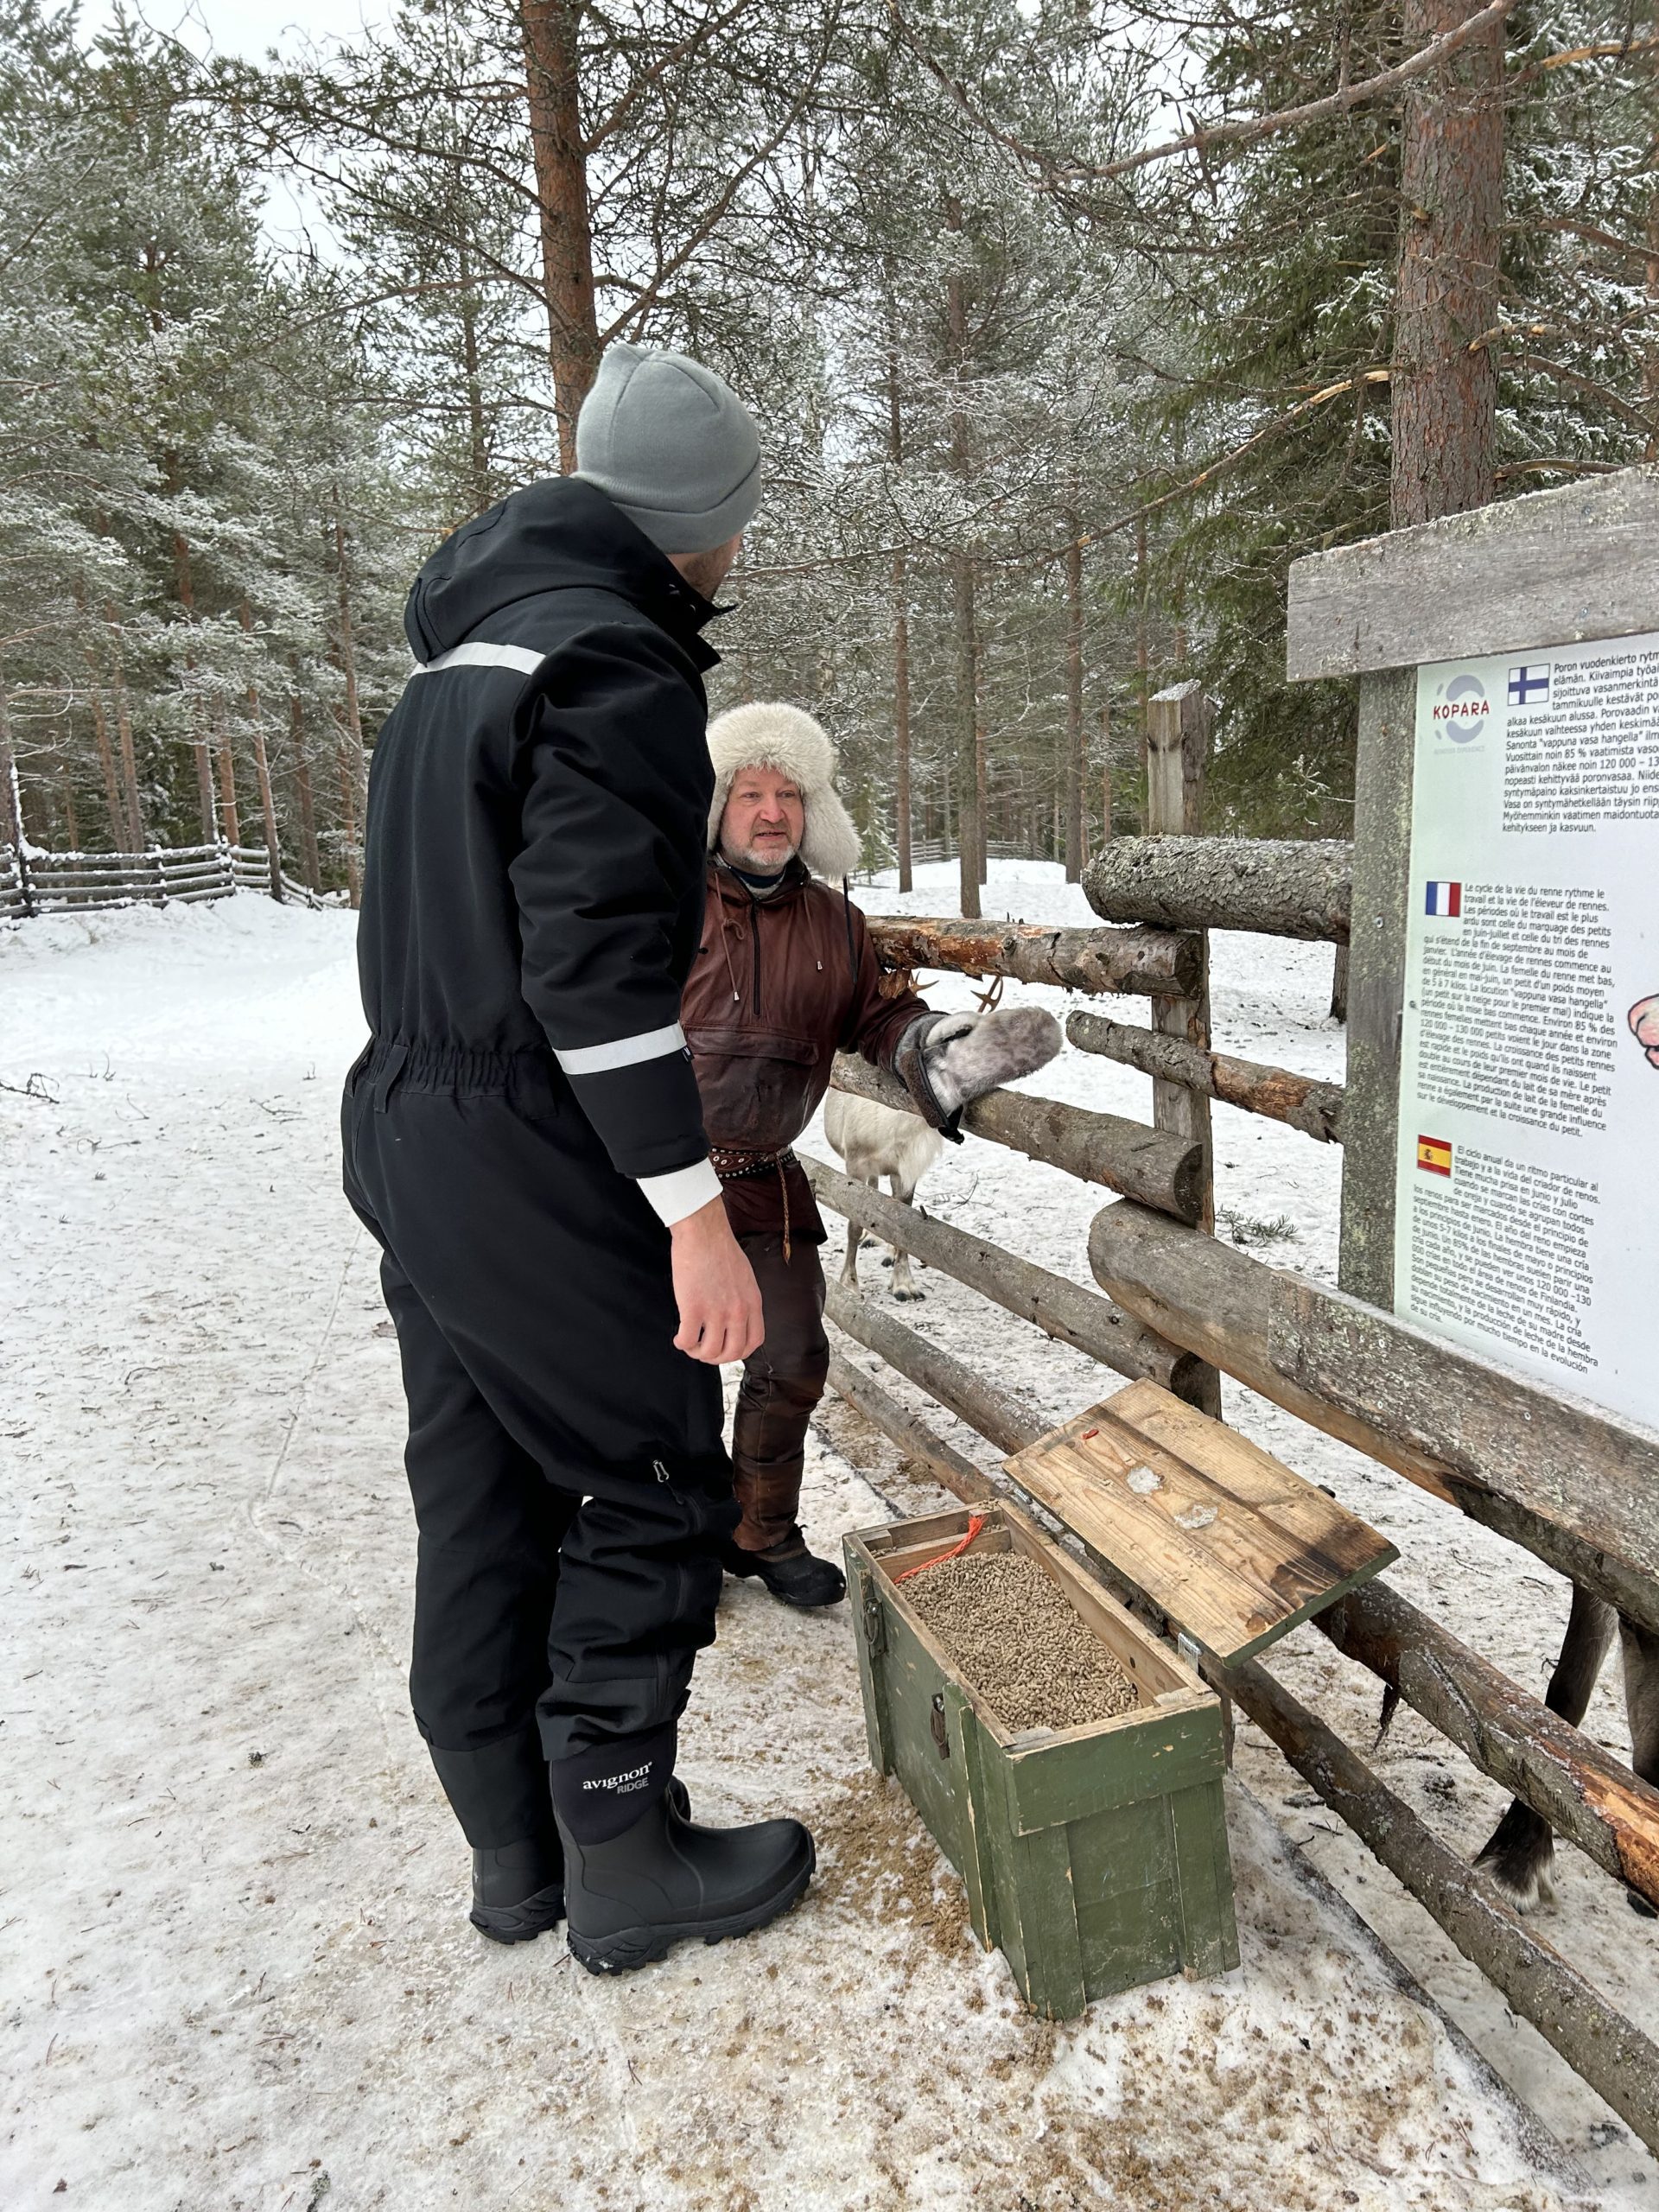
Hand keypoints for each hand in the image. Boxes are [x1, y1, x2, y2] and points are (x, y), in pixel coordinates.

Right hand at [670, 1194, 763, 1363]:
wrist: (703, 1232)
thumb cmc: (720, 1250)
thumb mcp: (745, 1278)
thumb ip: (744, 1301)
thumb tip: (735, 1320)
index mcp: (752, 1303)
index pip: (754, 1342)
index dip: (738, 1352)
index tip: (725, 1349)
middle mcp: (738, 1311)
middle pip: (732, 1352)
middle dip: (716, 1358)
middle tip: (703, 1350)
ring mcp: (716, 1311)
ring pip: (709, 1351)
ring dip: (697, 1353)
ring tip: (689, 1344)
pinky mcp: (693, 1308)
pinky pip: (687, 1340)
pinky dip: (681, 1344)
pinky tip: (678, 1338)